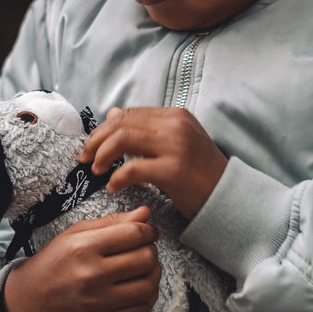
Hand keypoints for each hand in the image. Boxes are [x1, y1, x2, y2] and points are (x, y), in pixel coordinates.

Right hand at [2, 207, 160, 311]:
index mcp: (84, 247)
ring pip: (147, 285)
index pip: (133, 234)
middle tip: (145, 248)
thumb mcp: (76, 233)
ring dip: (154, 273)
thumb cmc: (56, 261)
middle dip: (151, 249)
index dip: (148, 230)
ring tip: (146, 267)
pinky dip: (149, 296)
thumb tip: (145, 213)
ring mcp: (97, 301)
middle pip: (145, 258)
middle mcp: (91, 274)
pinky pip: (140, 309)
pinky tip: (142, 286)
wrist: (31, 299)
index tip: (148, 231)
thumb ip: (112, 222)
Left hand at [78, 107, 227, 220]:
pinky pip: (133, 169)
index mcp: (176, 116)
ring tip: (96, 170)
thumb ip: (144, 129)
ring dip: (102, 156)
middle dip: (97, 141)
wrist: (228, 198)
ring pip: (123, 140)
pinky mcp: (174, 170)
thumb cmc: (200, 174)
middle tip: (84, 158)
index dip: (104, 128)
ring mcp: (176, 146)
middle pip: (122, 124)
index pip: (130, 114)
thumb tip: (110, 113)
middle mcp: (176, 125)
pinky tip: (113, 187)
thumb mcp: (174, 144)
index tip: (91, 145)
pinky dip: (117, 178)